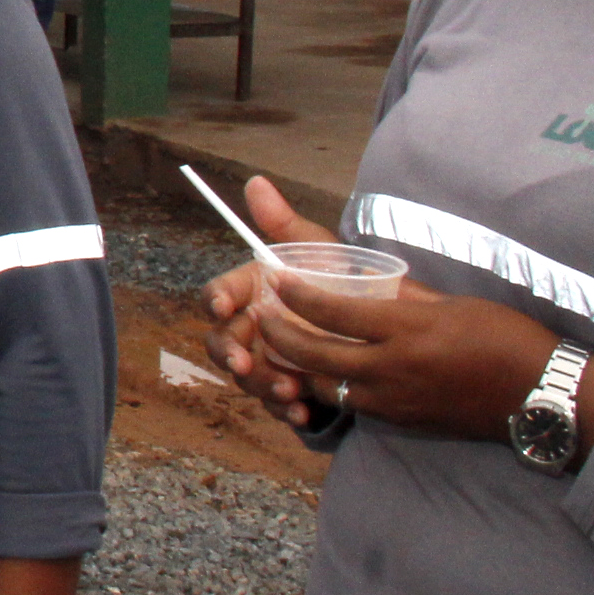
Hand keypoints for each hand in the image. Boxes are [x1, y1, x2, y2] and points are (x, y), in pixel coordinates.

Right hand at [201, 176, 335, 428]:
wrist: (377, 328)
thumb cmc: (339, 282)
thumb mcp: (317, 252)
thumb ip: (284, 223)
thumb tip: (256, 181)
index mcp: (251, 293)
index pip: (218, 293)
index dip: (216, 299)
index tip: (223, 307)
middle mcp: (250, 328)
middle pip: (222, 341)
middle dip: (230, 354)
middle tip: (246, 364)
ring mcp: (265, 361)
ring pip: (247, 377)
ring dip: (261, 385)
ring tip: (289, 392)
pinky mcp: (285, 389)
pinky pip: (275, 404)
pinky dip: (286, 410)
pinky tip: (302, 413)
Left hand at [255, 271, 593, 443]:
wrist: (539, 395)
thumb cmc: (504, 337)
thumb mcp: (452, 303)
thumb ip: (403, 295)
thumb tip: (367, 279)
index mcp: (406, 328)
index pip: (333, 309)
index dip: (297, 293)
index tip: (275, 276)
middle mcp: (392, 367)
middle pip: (313, 353)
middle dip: (278, 332)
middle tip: (262, 313)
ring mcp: (394, 399)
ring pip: (323, 383)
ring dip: (297, 364)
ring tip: (280, 343)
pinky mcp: (401, 420)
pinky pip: (350, 403)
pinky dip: (327, 386)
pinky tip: (320, 372)